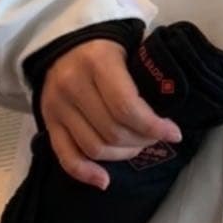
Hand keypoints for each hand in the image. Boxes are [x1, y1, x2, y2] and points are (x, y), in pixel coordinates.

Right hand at [41, 40, 181, 190]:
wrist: (64, 42)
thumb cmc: (107, 49)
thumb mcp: (130, 50)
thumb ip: (147, 78)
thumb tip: (170, 115)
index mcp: (98, 63)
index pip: (126, 107)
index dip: (154, 127)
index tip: (174, 133)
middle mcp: (72, 85)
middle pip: (113, 132)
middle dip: (142, 140)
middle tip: (156, 136)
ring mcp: (57, 106)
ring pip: (94, 148)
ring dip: (123, 155)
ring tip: (136, 146)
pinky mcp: (48, 121)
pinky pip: (66, 156)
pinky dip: (85, 173)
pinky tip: (104, 180)